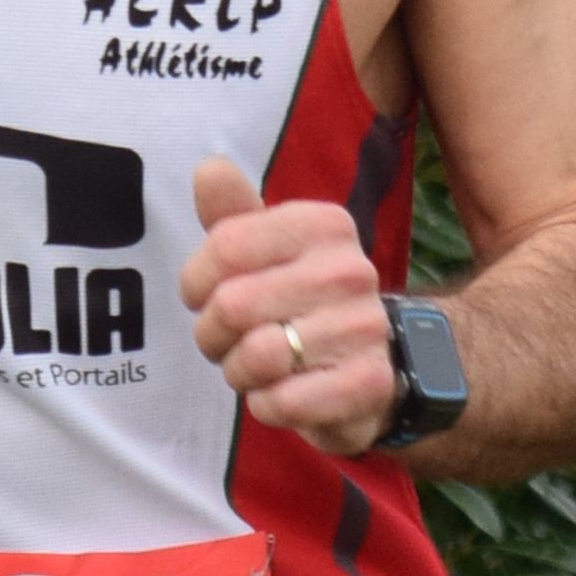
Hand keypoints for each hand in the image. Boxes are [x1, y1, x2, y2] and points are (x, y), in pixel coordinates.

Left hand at [182, 151, 395, 453]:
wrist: (378, 362)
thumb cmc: (304, 301)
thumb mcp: (268, 250)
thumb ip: (233, 213)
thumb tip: (208, 170)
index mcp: (323, 225)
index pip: (224, 246)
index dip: (196, 282)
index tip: (206, 295)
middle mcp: (349, 270)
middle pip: (232, 304)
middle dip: (213, 334)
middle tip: (230, 341)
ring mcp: (364, 329)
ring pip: (255, 356)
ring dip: (239, 373)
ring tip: (258, 368)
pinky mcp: (367, 385)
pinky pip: (282, 402)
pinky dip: (267, 406)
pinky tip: (284, 394)